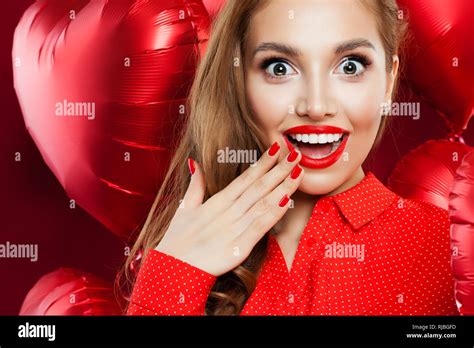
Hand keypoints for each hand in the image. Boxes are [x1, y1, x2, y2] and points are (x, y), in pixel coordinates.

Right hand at [155, 142, 303, 275]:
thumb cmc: (177, 241)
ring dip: (282, 187)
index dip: (263, 163)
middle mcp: (228, 211)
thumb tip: (196, 164)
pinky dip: (272, 214)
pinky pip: (259, 227)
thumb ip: (195, 186)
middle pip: (259, 186)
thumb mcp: (184, 208)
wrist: (171, 269)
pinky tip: (286, 201)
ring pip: (263, 203)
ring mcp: (234, 228)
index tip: (278, 148)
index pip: (245, 178)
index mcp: (217, 202)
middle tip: (296, 153)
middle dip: (279, 169)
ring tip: (298, 172)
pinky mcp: (238, 247)